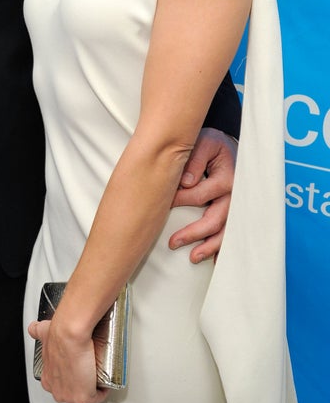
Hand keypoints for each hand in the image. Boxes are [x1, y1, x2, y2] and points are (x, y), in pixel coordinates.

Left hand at [28, 318, 105, 402]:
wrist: (69, 333)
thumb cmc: (58, 334)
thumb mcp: (43, 334)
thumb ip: (37, 332)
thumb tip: (35, 328)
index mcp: (47, 379)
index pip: (58, 384)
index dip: (69, 376)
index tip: (77, 367)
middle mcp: (56, 390)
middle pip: (71, 392)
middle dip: (80, 382)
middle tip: (88, 368)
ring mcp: (69, 396)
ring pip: (84, 395)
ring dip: (91, 386)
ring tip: (97, 372)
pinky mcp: (84, 397)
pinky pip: (97, 397)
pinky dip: (103, 390)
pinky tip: (105, 380)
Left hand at [169, 128, 237, 262]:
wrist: (226, 145)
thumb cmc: (212, 144)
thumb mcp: (203, 142)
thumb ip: (195, 159)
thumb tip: (186, 181)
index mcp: (226, 177)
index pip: (201, 194)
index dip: (181, 200)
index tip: (165, 204)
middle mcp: (235, 194)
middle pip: (215, 219)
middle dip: (194, 233)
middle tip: (173, 242)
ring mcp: (237, 205)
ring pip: (225, 230)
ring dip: (210, 246)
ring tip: (193, 257)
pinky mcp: (235, 211)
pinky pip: (231, 233)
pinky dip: (223, 247)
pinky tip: (214, 260)